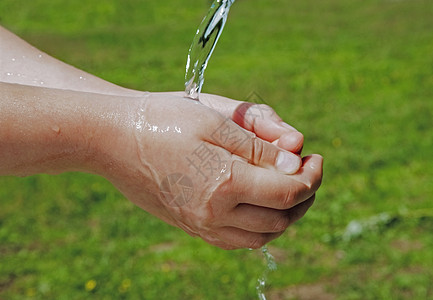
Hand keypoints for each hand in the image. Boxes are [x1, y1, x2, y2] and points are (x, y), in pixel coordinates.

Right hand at [96, 92, 322, 248]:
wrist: (112, 140)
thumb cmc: (163, 120)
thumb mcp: (216, 121)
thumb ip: (259, 147)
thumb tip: (294, 166)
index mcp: (225, 183)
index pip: (288, 193)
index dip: (312, 177)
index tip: (317, 158)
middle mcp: (214, 214)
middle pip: (280, 220)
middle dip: (304, 197)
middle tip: (306, 171)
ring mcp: (200, 225)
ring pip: (260, 237)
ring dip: (283, 215)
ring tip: (286, 188)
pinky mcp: (190, 226)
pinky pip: (236, 240)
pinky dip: (258, 226)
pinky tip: (258, 204)